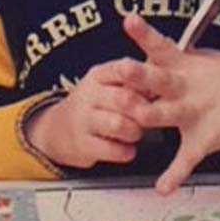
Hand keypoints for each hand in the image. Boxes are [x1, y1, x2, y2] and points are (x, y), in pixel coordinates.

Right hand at [24, 58, 152, 168]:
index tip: (156, 88)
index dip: (144, 79)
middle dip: (143, 110)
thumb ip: (131, 77)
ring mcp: (84, 120)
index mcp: (99, 75)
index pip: (123, 69)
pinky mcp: (83, 145)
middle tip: (150, 115)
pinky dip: (126, 151)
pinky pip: (113, 150)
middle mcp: (89, 95)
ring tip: (136, 132)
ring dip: (135, 131)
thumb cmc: (94, 104)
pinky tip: (126, 148)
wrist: (57, 130)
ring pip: (119, 124)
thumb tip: (162, 71)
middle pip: (124, 98)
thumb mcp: (105, 83)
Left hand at [121, 13, 219, 194]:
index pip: (160, 45)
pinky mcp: (206, 136)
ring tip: (137, 118)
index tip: (129, 20)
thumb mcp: (199, 58)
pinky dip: (175, 174)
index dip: (143, 33)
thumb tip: (144, 50)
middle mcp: (187, 85)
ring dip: (152, 115)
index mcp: (183, 64)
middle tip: (123, 67)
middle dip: (140, 75)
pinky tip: (163, 187)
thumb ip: (171, 59)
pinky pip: (188, 157)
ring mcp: (196, 111)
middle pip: (160, 78)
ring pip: (170, 113)